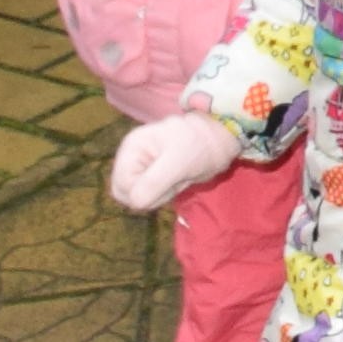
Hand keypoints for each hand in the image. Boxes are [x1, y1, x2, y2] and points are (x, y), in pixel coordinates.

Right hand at [107, 111, 240, 213]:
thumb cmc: (200, 145)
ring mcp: (140, 165)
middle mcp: (130, 157)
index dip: (144, 193)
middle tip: (173, 180)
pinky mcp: (151, 174)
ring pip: (139, 197)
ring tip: (177, 176)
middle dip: (152, 194)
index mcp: (131, 148)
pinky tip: (178, 179)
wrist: (220, 140)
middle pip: (127, 194)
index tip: (166, 181)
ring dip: (161, 194)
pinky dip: (165, 193)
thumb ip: (154, 182)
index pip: (122, 187)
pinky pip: (150, 195)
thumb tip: (135, 201)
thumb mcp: (178, 163)